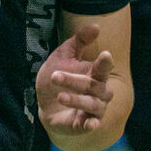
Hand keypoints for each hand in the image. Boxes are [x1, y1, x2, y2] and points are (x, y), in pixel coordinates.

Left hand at [36, 21, 114, 135]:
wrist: (44, 103)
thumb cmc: (58, 76)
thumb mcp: (63, 55)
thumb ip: (79, 41)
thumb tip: (96, 25)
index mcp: (95, 74)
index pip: (103, 68)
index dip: (105, 62)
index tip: (105, 54)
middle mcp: (99, 93)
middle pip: (94, 86)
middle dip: (75, 81)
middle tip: (55, 76)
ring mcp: (93, 110)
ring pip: (92, 105)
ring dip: (77, 100)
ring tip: (61, 96)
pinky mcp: (83, 124)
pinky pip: (91, 125)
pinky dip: (91, 124)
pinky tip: (90, 124)